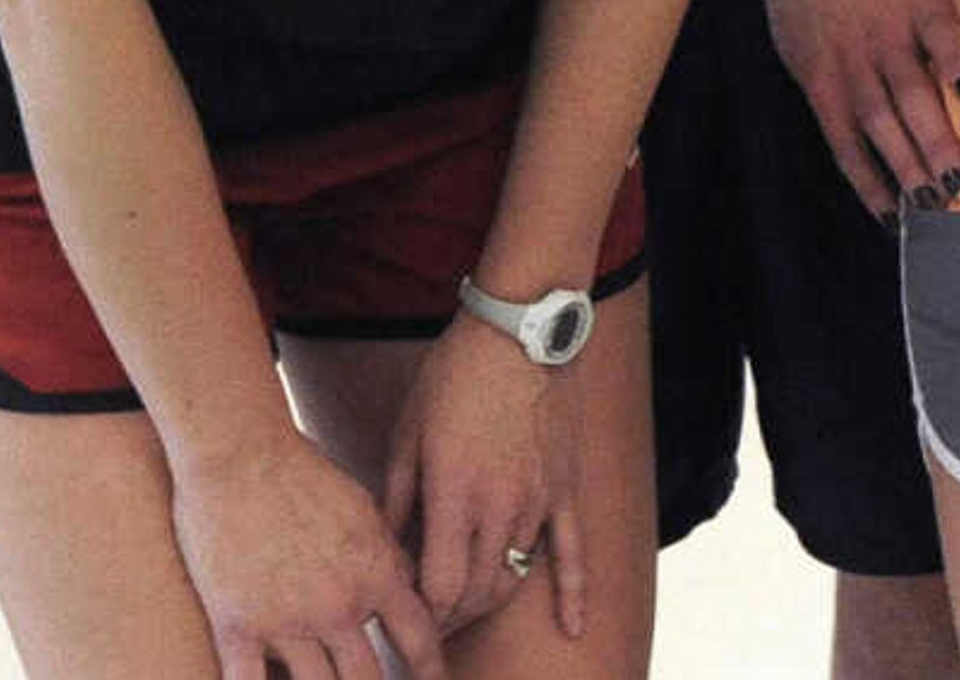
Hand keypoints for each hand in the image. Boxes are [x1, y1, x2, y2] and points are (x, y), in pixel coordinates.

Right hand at [170, 423, 446, 679]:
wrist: (242, 457)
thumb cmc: (306, 475)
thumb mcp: (365, 512)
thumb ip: (388, 555)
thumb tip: (408, 588)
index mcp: (376, 574)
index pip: (418, 635)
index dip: (431, 667)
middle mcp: (339, 606)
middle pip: (368, 679)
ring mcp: (287, 621)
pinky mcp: (237, 627)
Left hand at [384, 323, 581, 644]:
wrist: (520, 332)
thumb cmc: (453, 379)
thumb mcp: (406, 436)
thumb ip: (396, 501)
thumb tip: (384, 553)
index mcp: (454, 495)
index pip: (438, 588)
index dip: (419, 613)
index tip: (404, 617)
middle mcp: (500, 506)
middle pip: (475, 592)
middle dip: (448, 617)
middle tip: (428, 621)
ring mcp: (539, 500)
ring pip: (513, 577)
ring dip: (487, 600)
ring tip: (465, 607)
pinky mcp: (565, 489)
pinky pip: (574, 551)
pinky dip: (574, 594)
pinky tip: (573, 627)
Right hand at [753, 0, 959, 218]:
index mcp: (921, 1)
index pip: (941, 29)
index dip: (956, 59)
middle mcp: (885, 35)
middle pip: (910, 90)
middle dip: (934, 138)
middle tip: (959, 179)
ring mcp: (851, 64)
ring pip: (878, 122)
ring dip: (904, 166)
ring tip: (932, 203)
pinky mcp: (822, 88)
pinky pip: (844, 140)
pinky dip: (866, 179)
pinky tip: (889, 212)